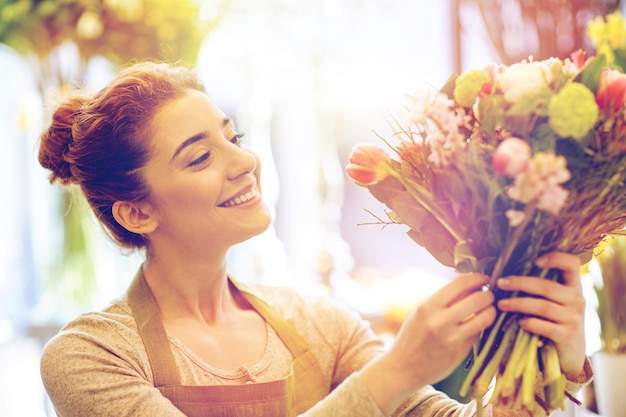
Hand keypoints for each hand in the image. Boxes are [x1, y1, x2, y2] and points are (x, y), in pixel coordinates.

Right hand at [360, 273, 495, 413]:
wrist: (403, 368)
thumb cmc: (412, 336)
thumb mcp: (421, 313)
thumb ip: (442, 300)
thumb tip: (469, 285)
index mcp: (428, 307)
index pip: (460, 284)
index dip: (476, 278)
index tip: (483, 278)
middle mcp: (440, 322)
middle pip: (477, 299)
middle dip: (488, 295)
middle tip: (489, 295)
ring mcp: (451, 339)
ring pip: (484, 318)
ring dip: (491, 311)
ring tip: (490, 309)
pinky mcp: (460, 353)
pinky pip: (478, 334)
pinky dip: (481, 327)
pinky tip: (477, 324)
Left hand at [496, 251, 586, 379]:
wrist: (571, 351)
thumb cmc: (555, 319)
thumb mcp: (555, 300)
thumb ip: (540, 286)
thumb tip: (507, 273)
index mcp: (573, 286)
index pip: (572, 263)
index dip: (556, 258)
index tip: (535, 261)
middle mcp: (577, 299)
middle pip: (546, 286)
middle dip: (520, 283)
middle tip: (500, 283)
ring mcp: (574, 318)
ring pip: (542, 306)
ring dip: (518, 304)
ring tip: (501, 304)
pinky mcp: (568, 336)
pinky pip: (545, 327)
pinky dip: (529, 323)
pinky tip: (519, 323)